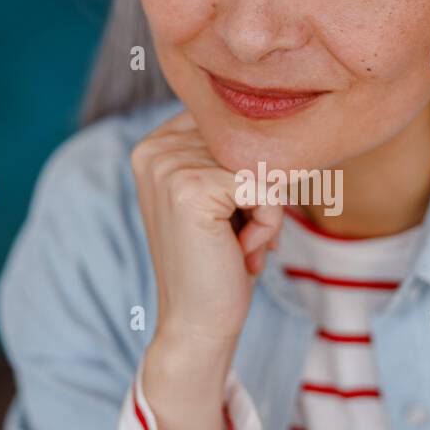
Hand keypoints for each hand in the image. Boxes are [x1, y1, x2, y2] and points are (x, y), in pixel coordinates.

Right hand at [132, 110, 283, 423]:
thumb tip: (275, 106)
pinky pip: (268, 188)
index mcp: (155, 143)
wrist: (198, 324)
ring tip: (236, 245)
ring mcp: (169, 166)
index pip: (235, 126)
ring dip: (265, 212)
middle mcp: (154, 147)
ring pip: (263, 165)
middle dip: (259, 194)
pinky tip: (240, 252)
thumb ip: (229, 152)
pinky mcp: (193, 188)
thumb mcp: (220, 196)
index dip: (250, 172)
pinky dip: (269, 225)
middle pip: (250, 143)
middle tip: (233, 238)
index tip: (228, 216)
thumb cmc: (218, 261)